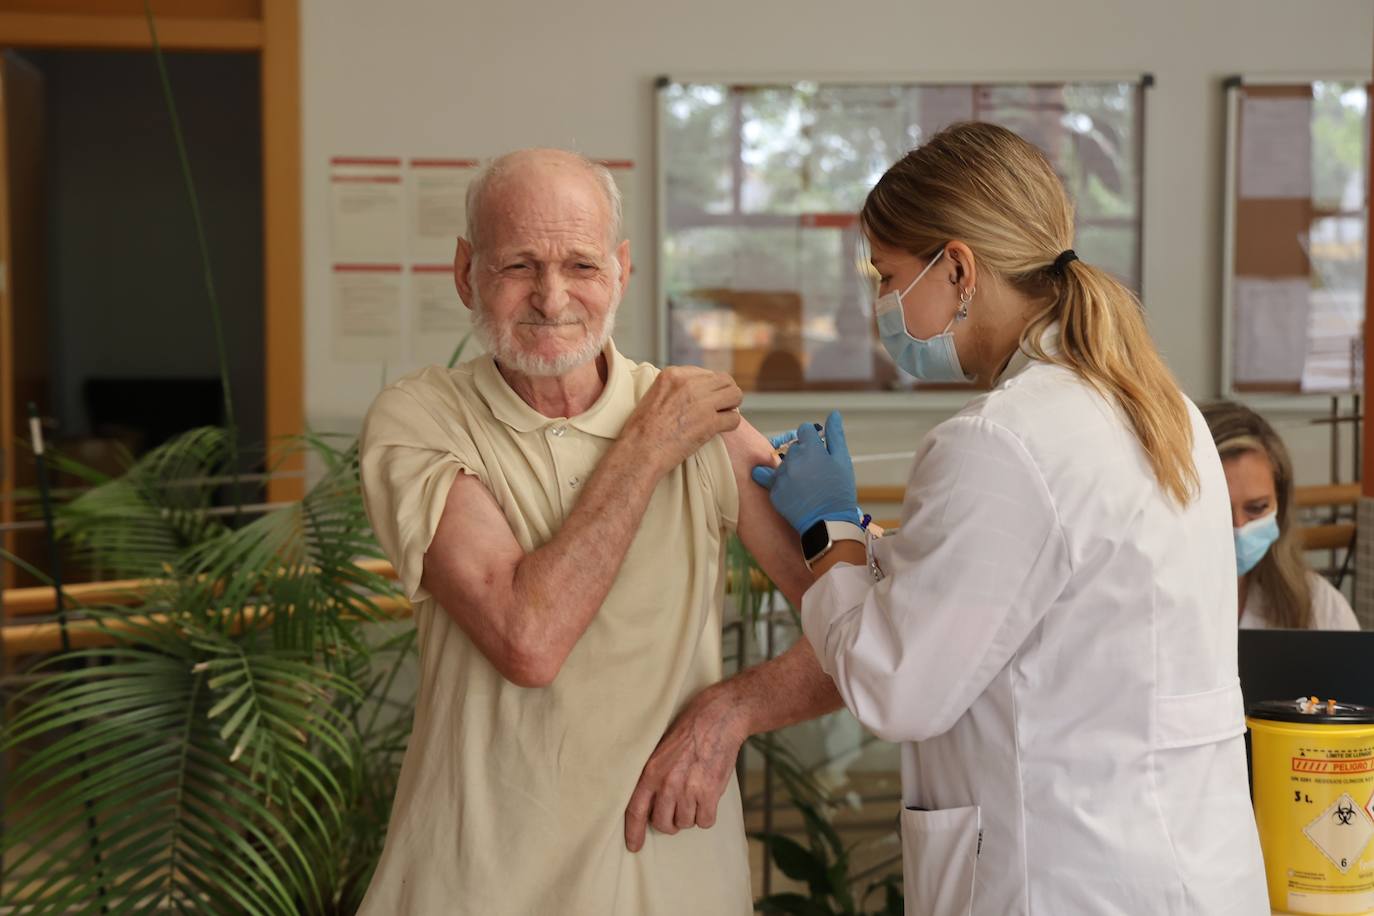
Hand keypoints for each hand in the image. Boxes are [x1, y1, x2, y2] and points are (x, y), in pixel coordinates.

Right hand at [621, 367, 742, 474]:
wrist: (640, 450)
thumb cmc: (642, 429)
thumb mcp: (654, 395)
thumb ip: (675, 388)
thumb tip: (697, 390)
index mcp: (673, 374)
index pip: (707, 373)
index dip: (710, 387)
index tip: (706, 399)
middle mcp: (689, 384)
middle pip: (725, 380)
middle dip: (725, 394)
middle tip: (720, 407)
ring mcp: (701, 402)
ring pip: (735, 395)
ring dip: (731, 407)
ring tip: (721, 417)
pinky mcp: (709, 422)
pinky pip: (734, 418)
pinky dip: (729, 425)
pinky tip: (719, 430)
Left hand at [624, 686, 746, 852]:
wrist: (718, 718)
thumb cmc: (689, 731)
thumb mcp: (661, 750)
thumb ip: (654, 776)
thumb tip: (650, 805)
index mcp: (650, 772)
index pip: (635, 810)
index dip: (634, 832)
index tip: (634, 847)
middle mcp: (667, 784)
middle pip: (663, 824)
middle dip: (670, 822)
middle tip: (677, 811)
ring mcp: (688, 790)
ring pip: (685, 823)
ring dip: (691, 815)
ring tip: (696, 793)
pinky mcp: (709, 793)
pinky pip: (705, 821)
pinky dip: (707, 814)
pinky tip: (708, 797)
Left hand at [751, 410, 857, 532]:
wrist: (828, 523)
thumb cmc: (839, 491)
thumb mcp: (843, 461)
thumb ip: (836, 436)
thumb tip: (834, 414)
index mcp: (810, 449)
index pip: (804, 430)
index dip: (812, 439)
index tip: (819, 452)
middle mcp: (792, 460)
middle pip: (793, 448)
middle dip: (803, 456)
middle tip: (816, 474)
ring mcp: (781, 476)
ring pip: (783, 463)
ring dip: (792, 469)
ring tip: (807, 486)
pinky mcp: (773, 492)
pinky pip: (772, 480)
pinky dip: (781, 483)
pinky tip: (793, 492)